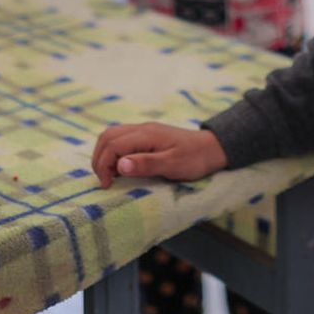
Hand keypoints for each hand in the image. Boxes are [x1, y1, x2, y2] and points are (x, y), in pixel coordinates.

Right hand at [90, 122, 227, 187]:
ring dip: (105, 154)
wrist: (213, 149)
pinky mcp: (147, 136)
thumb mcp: (172, 164)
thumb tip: (119, 165)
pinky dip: (113, 152)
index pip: (113, 144)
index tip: (107, 185)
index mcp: (146, 134)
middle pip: (107, 136)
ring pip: (112, 136)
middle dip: (100, 159)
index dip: (104, 165)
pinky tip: (119, 167)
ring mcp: (144, 130)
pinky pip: (122, 139)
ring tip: (109, 175)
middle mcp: (142, 128)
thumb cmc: (194, 159)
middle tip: (104, 181)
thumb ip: (146, 164)